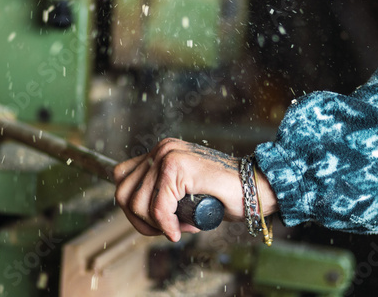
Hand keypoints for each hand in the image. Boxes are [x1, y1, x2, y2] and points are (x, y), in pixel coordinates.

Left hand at [114, 138, 276, 241]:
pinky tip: (182, 229)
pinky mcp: (178, 167)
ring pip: (138, 203)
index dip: (132, 207)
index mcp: (160, 151)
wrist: (255, 188)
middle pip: (123, 193)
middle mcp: (161, 149)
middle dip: (141, 220)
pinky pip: (158, 208)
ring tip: (181, 224)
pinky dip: (167, 225)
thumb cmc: (222, 194)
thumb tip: (134, 208)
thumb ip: (160, 192)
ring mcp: (168, 155)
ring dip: (157, 224)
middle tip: (167, 227)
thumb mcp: (182, 191)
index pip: (122, 179)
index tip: (154, 223)